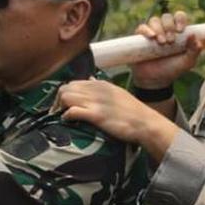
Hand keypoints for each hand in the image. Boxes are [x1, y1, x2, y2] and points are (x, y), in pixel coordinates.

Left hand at [56, 80, 178, 159]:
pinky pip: (73, 111)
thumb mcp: (117, 93)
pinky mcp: (96, 115)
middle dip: (58, 100)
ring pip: (66, 97)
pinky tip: (68, 121)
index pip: (74, 83)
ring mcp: (96, 102)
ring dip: (59, 107)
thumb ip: (102, 87)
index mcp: (101, 84)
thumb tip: (89, 80)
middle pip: (66, 88)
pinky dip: (66, 115)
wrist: (145, 123)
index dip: (66, 93)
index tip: (64, 104)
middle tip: (58, 112)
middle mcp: (96, 90)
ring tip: (62, 116)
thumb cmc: (133, 112)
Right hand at [130, 11, 201, 88]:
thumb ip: (194, 50)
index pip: (179, 16)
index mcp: (177, 32)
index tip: (180, 30)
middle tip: (170, 41)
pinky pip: (142, 27)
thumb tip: (194, 35)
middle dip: (169, 27)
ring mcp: (152, 33)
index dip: (180, 19)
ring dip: (159, 29)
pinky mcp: (140, 38)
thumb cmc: (172, 69)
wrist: (155, 81)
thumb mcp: (187, 62)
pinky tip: (151, 37)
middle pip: (166, 17)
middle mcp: (165, 29)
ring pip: (154, 20)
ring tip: (161, 43)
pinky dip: (146, 30)